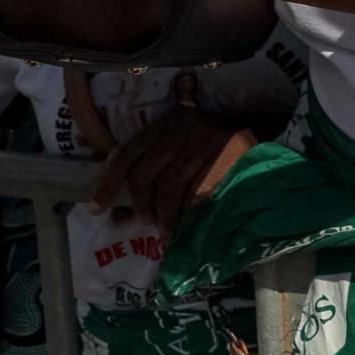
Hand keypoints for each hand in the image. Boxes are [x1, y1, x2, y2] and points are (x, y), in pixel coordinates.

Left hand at [94, 108, 255, 232]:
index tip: (97, 208)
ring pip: (170, 186)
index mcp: (165, 124)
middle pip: (146, 172)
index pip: (128, 153)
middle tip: (143, 220)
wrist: (257, 146)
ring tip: (164, 229)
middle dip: (140, 202)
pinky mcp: (224, 160)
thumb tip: (119, 210)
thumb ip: (152, 166)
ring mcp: (204, 144)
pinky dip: (185, 211)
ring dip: (163, 213)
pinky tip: (184, 222)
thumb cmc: (210, 148)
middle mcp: (181, 131)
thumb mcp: (179, 145)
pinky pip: (196, 192)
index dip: (110, 182)